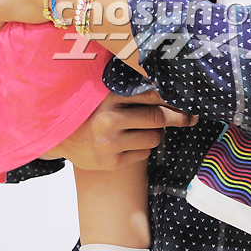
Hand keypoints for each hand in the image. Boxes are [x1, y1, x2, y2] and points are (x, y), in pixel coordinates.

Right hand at [42, 89, 197, 169]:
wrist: (59, 136)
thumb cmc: (89, 109)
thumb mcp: (104, 92)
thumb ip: (130, 87)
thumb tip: (168, 87)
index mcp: (109, 97)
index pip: (151, 95)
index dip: (173, 99)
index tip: (188, 101)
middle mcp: (109, 120)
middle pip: (158, 118)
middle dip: (179, 118)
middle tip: (191, 118)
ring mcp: (109, 143)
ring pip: (154, 138)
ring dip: (157, 132)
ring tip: (144, 128)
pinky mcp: (111, 162)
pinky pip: (143, 153)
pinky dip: (144, 147)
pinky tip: (130, 141)